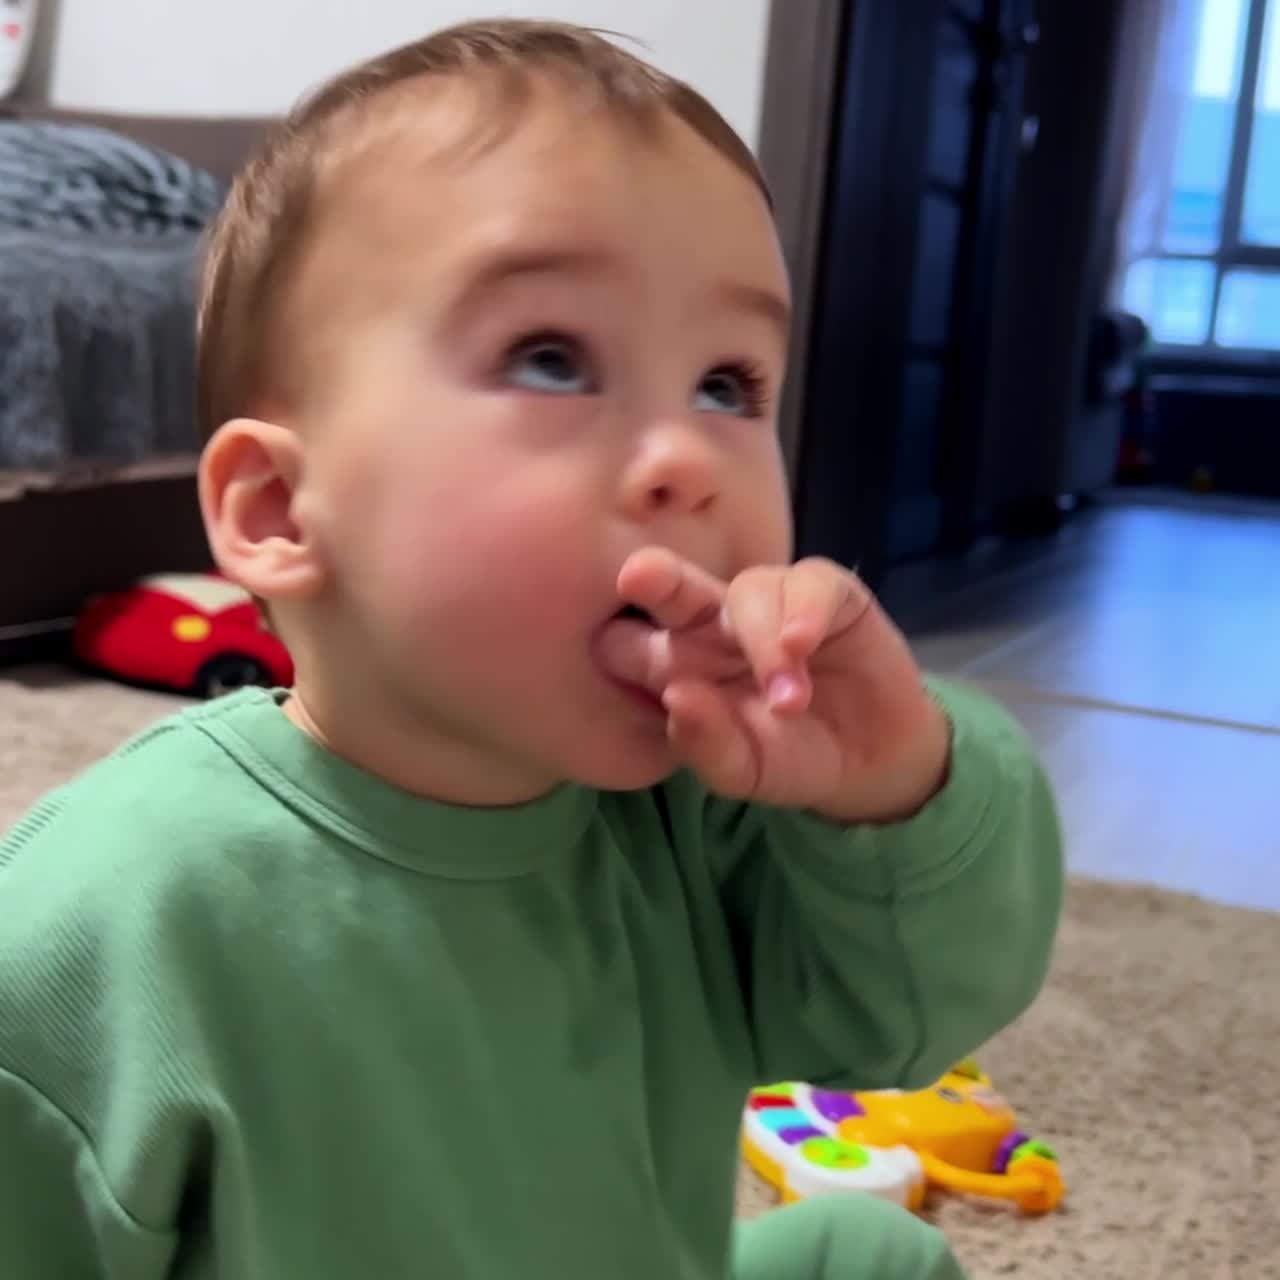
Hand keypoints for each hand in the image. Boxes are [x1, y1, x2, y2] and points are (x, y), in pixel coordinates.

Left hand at [605, 549, 950, 823]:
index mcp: (679, 661)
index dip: (622, 643)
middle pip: (674, 590)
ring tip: (790, 702)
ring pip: (748, 592)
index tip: (611, 649)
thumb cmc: (791, 759)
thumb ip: (706, 744)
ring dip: (764, 646)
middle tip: (640, 576)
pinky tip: (803, 646)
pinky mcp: (828, 592)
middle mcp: (714, 622)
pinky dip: (804, 614)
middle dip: (658, 579)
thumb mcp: (745, 770)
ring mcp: (769, 601)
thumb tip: (676, 699)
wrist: (872, 761)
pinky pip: (809, 585)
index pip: (632, 641)